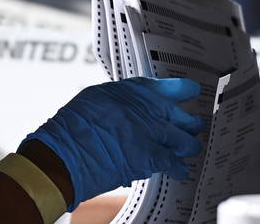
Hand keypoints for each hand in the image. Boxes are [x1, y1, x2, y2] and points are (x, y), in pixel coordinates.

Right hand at [19, 78, 203, 210]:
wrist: (65, 152)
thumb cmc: (75, 125)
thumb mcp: (99, 98)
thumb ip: (123, 100)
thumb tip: (133, 105)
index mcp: (136, 92)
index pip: (172, 87)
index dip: (185, 90)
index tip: (192, 90)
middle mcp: (149, 110)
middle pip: (183, 116)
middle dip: (191, 124)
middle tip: (195, 126)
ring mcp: (152, 133)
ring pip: (184, 141)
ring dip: (188, 146)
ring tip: (190, 148)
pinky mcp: (150, 157)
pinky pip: (174, 163)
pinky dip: (179, 168)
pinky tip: (182, 171)